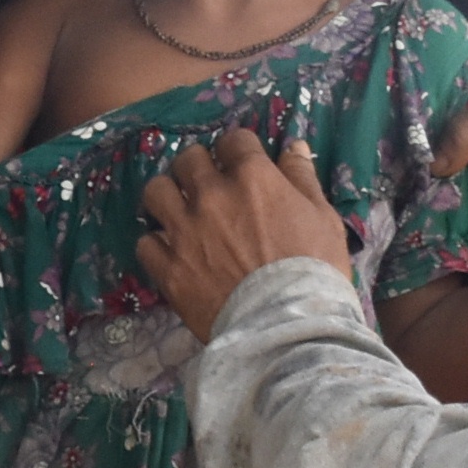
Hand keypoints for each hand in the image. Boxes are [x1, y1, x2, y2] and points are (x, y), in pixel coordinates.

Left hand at [135, 128, 351, 340]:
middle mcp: (211, 195)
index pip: (234, 140)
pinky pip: (145, 242)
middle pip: (188, 159)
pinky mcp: (168, 268)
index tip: (241, 161)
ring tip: (179, 211)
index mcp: (252, 177)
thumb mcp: (323, 218)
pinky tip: (171, 252)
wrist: (289, 328)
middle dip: (198, 166)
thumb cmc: (314, 271)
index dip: (238, 149)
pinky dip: (157, 244)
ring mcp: (184, 231)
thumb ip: (302, 177)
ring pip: (156, 192)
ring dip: (168, 197)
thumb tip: (293, 145)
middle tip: (207, 184)